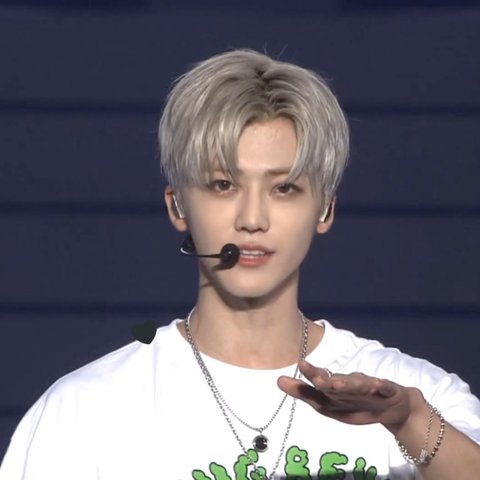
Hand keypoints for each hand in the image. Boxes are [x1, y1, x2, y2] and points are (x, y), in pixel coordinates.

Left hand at [278, 360, 415, 431]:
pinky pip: (383, 389)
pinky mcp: (387, 391)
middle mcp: (350, 385)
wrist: (393, 407)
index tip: (300, 364)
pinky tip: (378, 383)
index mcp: (336, 389)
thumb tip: (277, 380)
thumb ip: (305, 393)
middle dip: (327, 380)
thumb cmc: (355, 401)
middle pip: (338, 383)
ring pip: (358, 385)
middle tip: (317, 378)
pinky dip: (380, 386)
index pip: (321, 380)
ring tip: (338, 383)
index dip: (311, 373)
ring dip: (349, 384)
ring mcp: (369, 388)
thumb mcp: (329, 403)